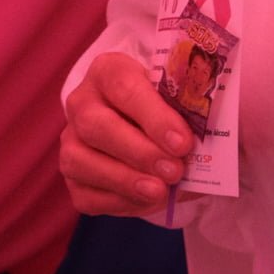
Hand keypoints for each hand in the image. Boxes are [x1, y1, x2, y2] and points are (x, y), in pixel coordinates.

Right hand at [59, 52, 193, 215]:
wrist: (149, 127)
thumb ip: (186, 110)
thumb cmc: (165, 107)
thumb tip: (202, 139)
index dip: (154, 116)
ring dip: (124, 180)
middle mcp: (82, 103)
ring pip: (81, 162)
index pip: (123, 86)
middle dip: (139, 152)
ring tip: (160, 191)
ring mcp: (71, 140)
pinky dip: (118, 201)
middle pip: (97, 126)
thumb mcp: (177, 98)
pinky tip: (147, 200)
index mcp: (107, 71)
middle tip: (174, 170)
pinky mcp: (72, 177)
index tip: (182, 142)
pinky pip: (85, 194)